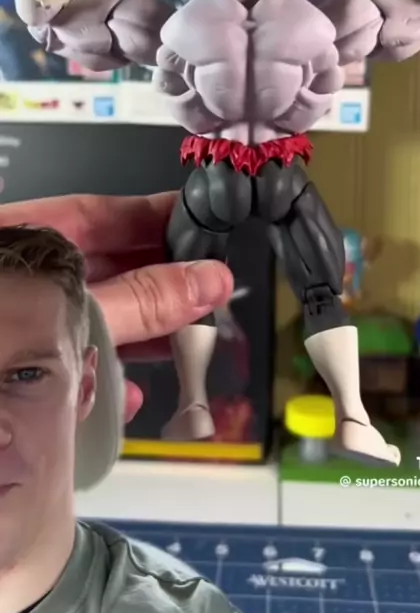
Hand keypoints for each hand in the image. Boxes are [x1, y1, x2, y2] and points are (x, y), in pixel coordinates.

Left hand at [0, 193, 232, 421]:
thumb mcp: (67, 321)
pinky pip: (67, 366)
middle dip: (156, 282)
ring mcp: (16, 331)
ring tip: (184, 342)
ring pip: (87, 320)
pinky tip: (129, 397)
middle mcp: (16, 283)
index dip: (153, 217)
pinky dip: (101, 379)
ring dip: (137, 334)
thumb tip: (202, 280)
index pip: (95, 215)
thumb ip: (138, 300)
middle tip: (208, 290)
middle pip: (98, 269)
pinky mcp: (19, 379)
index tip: (203, 225)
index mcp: (16, 246)